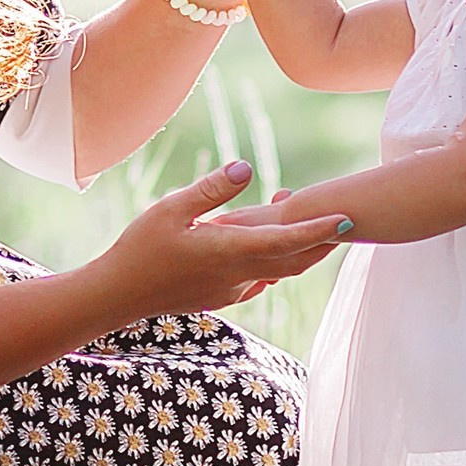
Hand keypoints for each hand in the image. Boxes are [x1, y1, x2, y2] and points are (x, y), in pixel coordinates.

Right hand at [95, 162, 348, 317]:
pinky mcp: (221, 297)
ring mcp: (230, 290)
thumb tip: (246, 167)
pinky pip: (260, 281)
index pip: (286, 241)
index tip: (347, 218)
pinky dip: (276, 264)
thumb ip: (211, 189)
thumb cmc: (139, 247)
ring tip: (306, 224)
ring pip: (280, 273)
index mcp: (228, 250)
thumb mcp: (170, 209)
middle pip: (295, 262)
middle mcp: (237, 274)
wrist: (118, 294)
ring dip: (300, 252)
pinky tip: (270, 250)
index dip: (320, 230)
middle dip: (323, 243)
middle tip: (346, 220)